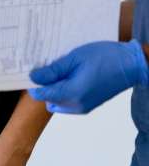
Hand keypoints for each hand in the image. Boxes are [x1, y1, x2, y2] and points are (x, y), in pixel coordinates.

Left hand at [28, 40, 147, 113]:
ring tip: (60, 71)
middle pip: (48, 99)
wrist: (132, 64)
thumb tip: (33, 77)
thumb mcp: (74, 58)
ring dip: (54, 89)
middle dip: (44, 85)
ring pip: (57, 102)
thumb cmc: (105, 58)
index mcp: (71, 93)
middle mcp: (76, 105)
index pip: (40, 94)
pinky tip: (70, 77)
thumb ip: (53, 70)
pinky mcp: (89, 105)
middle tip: (47, 68)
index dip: (34, 83)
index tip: (33, 70)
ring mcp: (83, 107)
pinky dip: (64, 92)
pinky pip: (68, 102)